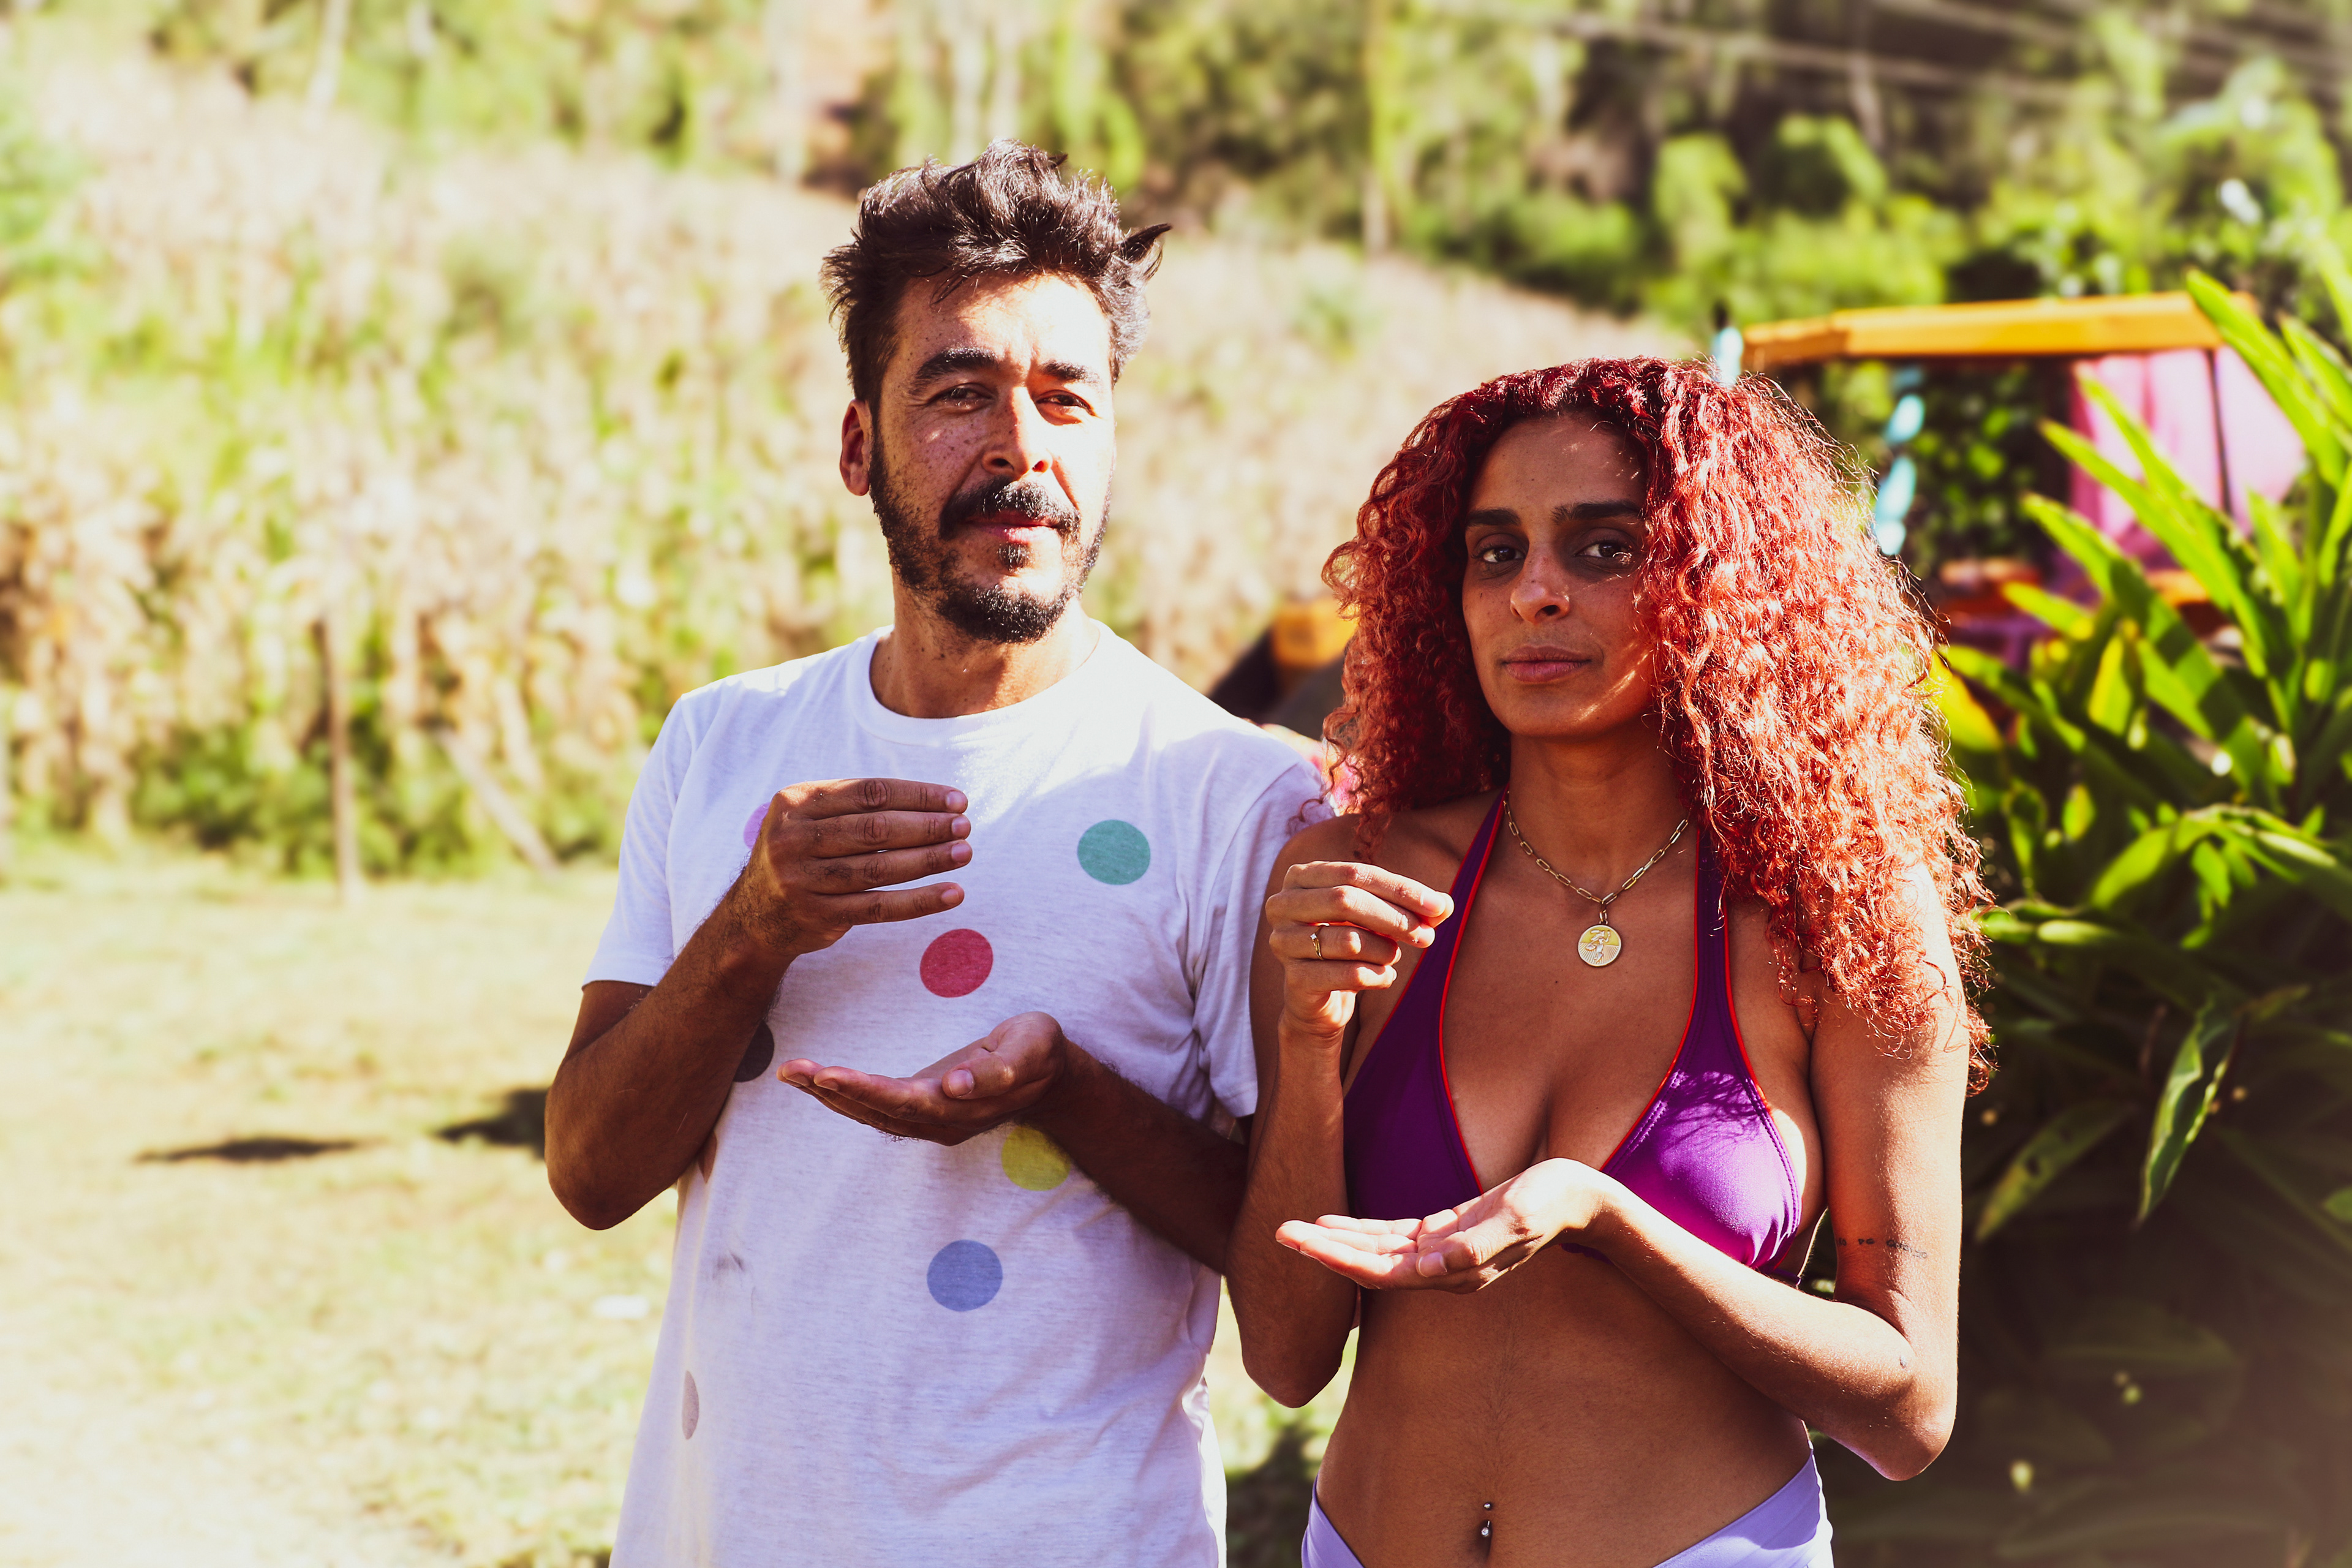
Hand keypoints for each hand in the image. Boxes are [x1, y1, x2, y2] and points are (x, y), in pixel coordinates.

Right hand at [735, 778, 971, 958]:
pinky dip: (919, 901)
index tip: (956, 801)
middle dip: (927, 826)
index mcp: (796, 802)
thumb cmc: (802, 853)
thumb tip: (936, 804)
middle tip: (965, 826)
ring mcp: (801, 879)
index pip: (869, 793)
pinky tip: (952, 894)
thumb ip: (858, 806)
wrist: (754, 913)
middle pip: (875, 829)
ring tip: (964, 853)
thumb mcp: (812, 818)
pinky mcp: (816, 915)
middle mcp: (793, 839)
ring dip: (928, 860)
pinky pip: (877, 907)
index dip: (918, 796)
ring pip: (878, 868)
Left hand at [778, 1011, 1069, 1146]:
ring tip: (791, 1071)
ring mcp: (929, 1118)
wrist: (1048, 1074)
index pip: (906, 1102)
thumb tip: (954, 1086)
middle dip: (832, 1091)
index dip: (866, 1090)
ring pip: (869, 1112)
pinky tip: (815, 1079)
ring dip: (828, 1094)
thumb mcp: (1031, 1047)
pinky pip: (874, 1105)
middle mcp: (940, 1121)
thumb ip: (1000, 1068)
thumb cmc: (1038, 1051)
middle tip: (792, 1069)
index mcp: (963, 1106)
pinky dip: (842, 1093)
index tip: (829, 1074)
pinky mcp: (921, 1107)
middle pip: (877, 1111)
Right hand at [1263, 862, 1452, 1045]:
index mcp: (1301, 876)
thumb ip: (1413, 908)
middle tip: (1428, 937)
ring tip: (1393, 957)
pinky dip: (1377, 976)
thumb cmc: (1352, 943)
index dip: (1400, 889)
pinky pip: (1348, 975)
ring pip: (1348, 941)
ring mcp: (1282, 942)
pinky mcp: (1294, 980)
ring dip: (1385, 951)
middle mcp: (1282, 904)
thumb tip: (1445, 905)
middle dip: (1395, 918)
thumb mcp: (1380, 918)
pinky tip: (1383, 977)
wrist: (1321, 997)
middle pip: (1346, 900)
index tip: (1438, 907)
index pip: (1356, 873)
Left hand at [1274, 1159, 1619, 1292]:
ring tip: (1293, 1228)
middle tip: (1278, 1231)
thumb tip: (1436, 1266)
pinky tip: (1333, 1222)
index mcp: (1456, 1273)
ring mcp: (1442, 1254)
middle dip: (1323, 1251)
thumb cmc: (1552, 1204)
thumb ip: (1479, 1244)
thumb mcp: (1519, 1220)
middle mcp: (1443, 1271)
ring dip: (1335, 1242)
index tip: (1301, 1241)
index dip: (1338, 1257)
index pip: (1382, 1273)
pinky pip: (1393, 1237)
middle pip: (1369, 1266)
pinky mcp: (1445, 1234)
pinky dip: (1362, 1231)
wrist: (1579, 1200)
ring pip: (1376, 1253)